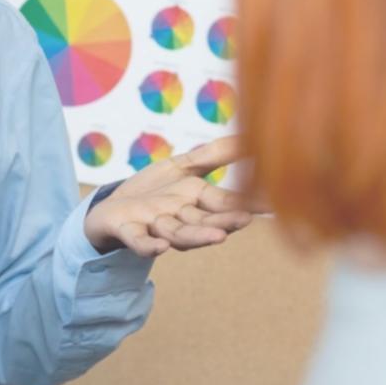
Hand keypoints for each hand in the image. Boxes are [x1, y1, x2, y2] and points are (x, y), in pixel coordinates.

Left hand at [83, 136, 253, 256]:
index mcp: (197, 203)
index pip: (228, 203)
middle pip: (206, 221)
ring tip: (218, 236)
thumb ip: (214, 156)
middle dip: (225, 221)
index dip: (249, 203)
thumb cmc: (151, 191)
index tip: (275, 203)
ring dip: (197, 235)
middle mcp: (180, 218)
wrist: (110, 208)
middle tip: (246, 220)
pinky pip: (139, 241)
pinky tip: (160, 247)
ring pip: (178, 233)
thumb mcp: (183, 168)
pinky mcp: (128, 229)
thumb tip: (250, 137)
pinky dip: (149, 246)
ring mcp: (154, 226)